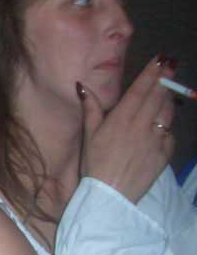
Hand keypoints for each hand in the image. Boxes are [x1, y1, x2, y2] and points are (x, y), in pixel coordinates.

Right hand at [78, 54, 175, 202]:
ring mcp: (156, 139)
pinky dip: (166, 128)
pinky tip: (161, 128)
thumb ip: (90, 109)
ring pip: (167, 113)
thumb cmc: (94, 163)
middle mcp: (142, 125)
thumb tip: (83, 86)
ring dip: (168, 100)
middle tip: (171, 66)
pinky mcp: (165, 154)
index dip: (151, 74)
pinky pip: (169, 135)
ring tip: (168, 92)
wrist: (110, 194)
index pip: (140, 90)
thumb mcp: (88, 135)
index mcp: (121, 118)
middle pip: (157, 97)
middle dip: (164, 80)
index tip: (160, 60)